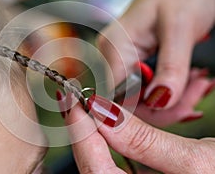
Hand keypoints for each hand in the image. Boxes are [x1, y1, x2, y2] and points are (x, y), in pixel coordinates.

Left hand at [57, 92, 214, 172]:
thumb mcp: (197, 162)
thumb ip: (146, 142)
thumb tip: (104, 113)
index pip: (96, 170)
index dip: (81, 133)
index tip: (73, 102)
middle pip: (92, 169)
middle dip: (81, 133)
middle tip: (72, 103)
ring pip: (100, 167)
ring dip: (89, 137)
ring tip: (82, 110)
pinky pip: (114, 167)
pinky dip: (106, 145)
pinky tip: (104, 128)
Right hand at [97, 0, 214, 112]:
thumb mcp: (180, 29)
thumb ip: (170, 68)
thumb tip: (159, 103)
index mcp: (114, 47)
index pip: (115, 97)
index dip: (143, 111)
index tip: (178, 110)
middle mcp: (110, 57)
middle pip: (128, 102)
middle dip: (163, 106)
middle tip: (195, 94)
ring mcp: (119, 61)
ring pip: (139, 99)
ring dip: (170, 99)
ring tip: (196, 85)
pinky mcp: (131, 64)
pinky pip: (145, 89)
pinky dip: (167, 91)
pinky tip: (185, 82)